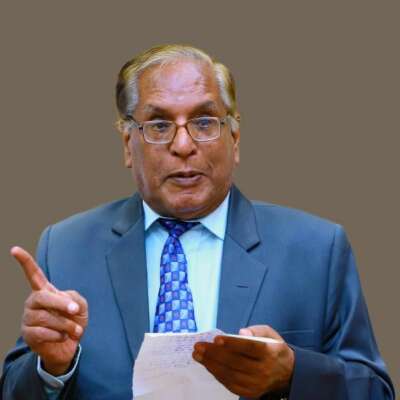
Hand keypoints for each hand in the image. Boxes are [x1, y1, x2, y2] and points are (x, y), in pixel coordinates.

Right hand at [11, 246, 87, 375]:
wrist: (70, 345)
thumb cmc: (74, 321)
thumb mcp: (80, 305)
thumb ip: (74, 298)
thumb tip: (63, 304)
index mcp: (45, 291)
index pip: (33, 274)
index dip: (25, 261)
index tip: (14, 249)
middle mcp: (33, 302)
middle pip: (43, 297)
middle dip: (61, 304)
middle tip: (76, 310)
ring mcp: (28, 318)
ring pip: (45, 317)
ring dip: (65, 324)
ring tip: (75, 330)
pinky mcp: (28, 335)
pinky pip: (42, 333)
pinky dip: (58, 335)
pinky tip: (63, 337)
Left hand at [193, 325, 293, 397]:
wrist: (287, 372)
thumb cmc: (273, 348)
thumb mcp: (270, 333)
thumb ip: (256, 330)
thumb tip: (241, 332)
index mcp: (270, 352)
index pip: (250, 348)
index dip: (233, 344)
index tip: (216, 339)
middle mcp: (264, 370)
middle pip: (237, 362)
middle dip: (215, 354)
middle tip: (198, 347)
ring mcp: (257, 384)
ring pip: (231, 375)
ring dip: (212, 365)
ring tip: (198, 355)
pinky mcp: (251, 393)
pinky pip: (231, 385)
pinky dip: (218, 375)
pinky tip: (208, 365)